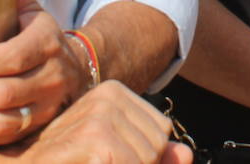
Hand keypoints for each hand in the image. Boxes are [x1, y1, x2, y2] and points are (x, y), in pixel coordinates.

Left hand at [0, 0, 88, 144]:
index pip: (12, 58)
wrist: (78, 67)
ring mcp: (48, 106)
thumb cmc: (41, 36)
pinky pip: (3, 138)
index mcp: (47, 42)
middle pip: (3, 93)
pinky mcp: (39, 127)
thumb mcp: (30, 9)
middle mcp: (53, 77)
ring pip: (3, 121)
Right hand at [11, 82, 191, 163]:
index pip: (162, 132)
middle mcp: (106, 97)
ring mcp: (100, 118)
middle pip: (157, 147)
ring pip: (147, 159)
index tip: (105, 159)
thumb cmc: (63, 161)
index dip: (144, 158)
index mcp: (113, 93)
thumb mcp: (110, 154)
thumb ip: (152, 155)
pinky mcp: (96, 144)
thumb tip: (186, 155)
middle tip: (92, 163)